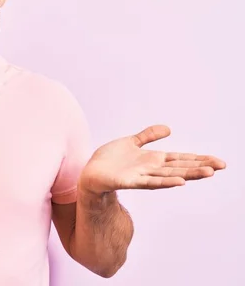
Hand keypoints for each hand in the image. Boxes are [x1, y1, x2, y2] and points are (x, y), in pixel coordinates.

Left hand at [79, 125, 225, 193]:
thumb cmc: (109, 160)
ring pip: (169, 175)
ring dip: (188, 174)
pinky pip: (149, 182)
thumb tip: (169, 128)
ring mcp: (141, 176)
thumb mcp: (130, 142)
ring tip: (208, 173)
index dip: (198, 159)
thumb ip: (148, 136)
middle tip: (222, 166)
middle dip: (201, 166)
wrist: (90, 172)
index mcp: (152, 160)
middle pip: (180, 167)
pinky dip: (164, 181)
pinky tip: (178, 181)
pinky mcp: (129, 181)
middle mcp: (151, 169)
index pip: (180, 159)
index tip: (218, 162)